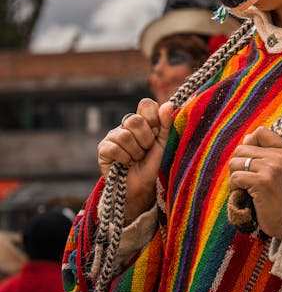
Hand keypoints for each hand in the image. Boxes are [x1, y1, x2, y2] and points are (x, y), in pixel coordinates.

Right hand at [98, 98, 173, 221]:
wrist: (142, 187)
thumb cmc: (154, 164)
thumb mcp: (165, 143)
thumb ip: (166, 123)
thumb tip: (169, 104)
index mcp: (143, 120)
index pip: (146, 104)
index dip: (154, 119)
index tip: (157, 134)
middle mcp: (126, 125)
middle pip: (135, 120)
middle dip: (146, 140)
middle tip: (146, 150)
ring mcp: (113, 136)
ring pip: (124, 135)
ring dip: (136, 152)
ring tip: (137, 159)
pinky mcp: (103, 149)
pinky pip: (113, 148)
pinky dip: (124, 159)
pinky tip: (126, 164)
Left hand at [228, 127, 281, 238]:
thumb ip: (267, 154)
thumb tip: (246, 138)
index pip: (261, 132)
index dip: (250, 143)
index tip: (252, 160)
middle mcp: (280, 157)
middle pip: (242, 148)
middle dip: (239, 165)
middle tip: (247, 180)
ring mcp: (271, 169)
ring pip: (235, 162)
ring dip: (235, 177)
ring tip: (246, 188)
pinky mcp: (261, 182)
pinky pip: (235, 177)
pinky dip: (234, 187)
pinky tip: (244, 195)